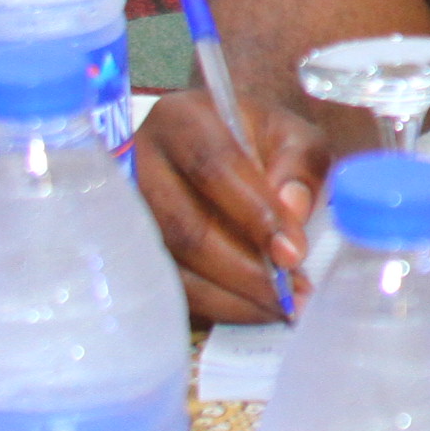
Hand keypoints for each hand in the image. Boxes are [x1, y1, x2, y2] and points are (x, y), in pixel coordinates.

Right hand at [135, 89, 327, 323]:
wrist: (223, 140)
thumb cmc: (260, 138)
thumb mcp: (293, 134)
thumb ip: (302, 165)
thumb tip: (292, 212)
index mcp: (181, 121)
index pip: (213, 168)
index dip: (254, 214)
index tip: (293, 253)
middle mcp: (139, 162)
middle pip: (184, 227)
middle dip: (244, 270)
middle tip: (292, 293)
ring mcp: (127, 209)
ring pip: (171, 265)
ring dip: (231, 296)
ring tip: (282, 307)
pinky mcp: (131, 246)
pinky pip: (168, 285)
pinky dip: (215, 305)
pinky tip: (253, 309)